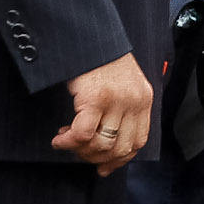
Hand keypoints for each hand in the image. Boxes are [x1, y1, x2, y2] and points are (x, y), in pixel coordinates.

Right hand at [51, 52, 153, 173]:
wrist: (90, 37)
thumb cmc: (102, 60)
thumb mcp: (124, 84)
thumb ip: (123, 109)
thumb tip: (109, 146)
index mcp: (144, 99)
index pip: (138, 141)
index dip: (119, 159)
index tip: (104, 167)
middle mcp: (134, 101)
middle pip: (120, 148)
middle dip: (97, 158)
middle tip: (79, 152)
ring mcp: (116, 100)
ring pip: (102, 145)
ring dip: (80, 150)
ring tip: (67, 141)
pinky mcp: (95, 98)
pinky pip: (83, 134)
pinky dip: (68, 142)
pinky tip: (60, 138)